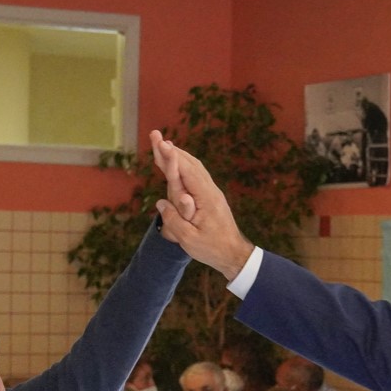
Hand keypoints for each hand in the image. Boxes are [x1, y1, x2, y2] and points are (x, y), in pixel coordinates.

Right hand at [149, 132, 254, 279]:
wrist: (235, 255)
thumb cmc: (212, 249)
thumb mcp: (189, 238)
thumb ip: (173, 219)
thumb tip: (160, 202)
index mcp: (205, 198)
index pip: (186, 171)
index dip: (172, 156)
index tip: (161, 142)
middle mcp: (210, 190)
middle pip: (190, 164)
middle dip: (172, 150)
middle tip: (156, 136)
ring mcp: (213, 193)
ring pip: (195, 167)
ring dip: (180, 155)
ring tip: (164, 145)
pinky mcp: (212, 197)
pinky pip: (197, 175)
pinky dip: (185, 164)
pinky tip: (180, 164)